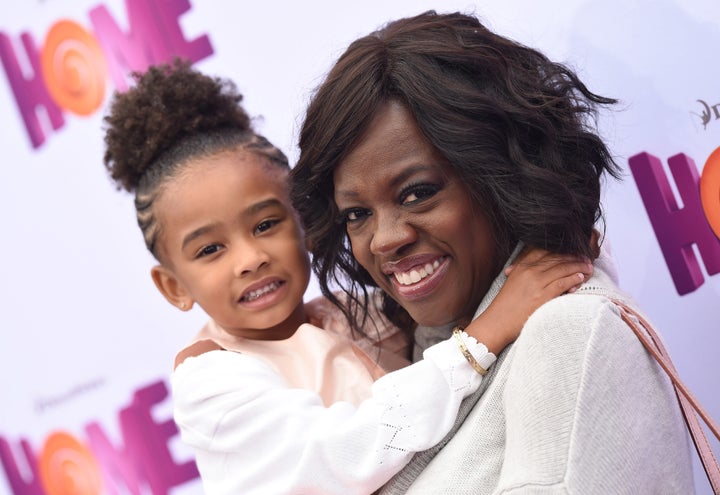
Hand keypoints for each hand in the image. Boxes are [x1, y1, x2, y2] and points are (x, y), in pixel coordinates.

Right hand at [464, 247, 592, 354]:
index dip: (562, 249)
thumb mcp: (513, 281)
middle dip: (574, 257)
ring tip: (587, 267)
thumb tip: (540, 267)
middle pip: (557, 258)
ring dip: (578, 267)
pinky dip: (574, 279)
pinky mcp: (542, 296)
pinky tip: (580, 278)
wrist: (498, 322)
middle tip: (585, 258)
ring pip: (563, 268)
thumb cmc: (506, 305)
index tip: (573, 250)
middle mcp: (530, 271)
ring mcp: (536, 283)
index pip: (546, 251)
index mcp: (522, 266)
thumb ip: (524, 270)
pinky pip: (563, 282)